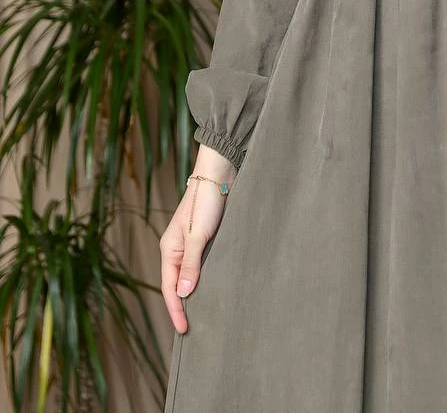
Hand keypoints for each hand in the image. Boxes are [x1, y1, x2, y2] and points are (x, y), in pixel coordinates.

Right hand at [160, 169, 234, 332]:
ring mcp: (189, 244)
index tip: (184, 330)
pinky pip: (199, 266)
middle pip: (176, 284)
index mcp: (169, 249)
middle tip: (191, 329)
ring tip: (200, 314)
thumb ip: (191, 264)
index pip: (169, 288)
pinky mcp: (203, 238)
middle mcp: (176, 249)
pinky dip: (201, 280)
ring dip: (192, 294)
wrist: (219, 175)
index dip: (175, 310)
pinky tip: (210, 287)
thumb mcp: (198, 235)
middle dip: (181, 307)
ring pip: (188, 276)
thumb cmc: (206, 201)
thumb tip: (183, 294)